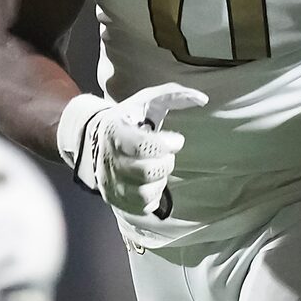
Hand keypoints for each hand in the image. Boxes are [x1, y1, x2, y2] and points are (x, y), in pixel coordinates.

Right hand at [62, 83, 205, 216]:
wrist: (96, 140)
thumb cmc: (131, 118)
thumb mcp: (148, 100)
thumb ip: (175, 95)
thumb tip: (203, 99)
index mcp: (114, 132)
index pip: (142, 146)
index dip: (167, 145)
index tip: (176, 140)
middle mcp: (108, 160)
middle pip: (147, 171)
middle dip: (165, 162)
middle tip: (164, 153)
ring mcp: (110, 184)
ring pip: (146, 193)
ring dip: (160, 179)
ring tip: (156, 166)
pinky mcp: (116, 200)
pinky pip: (144, 206)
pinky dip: (154, 194)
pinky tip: (150, 180)